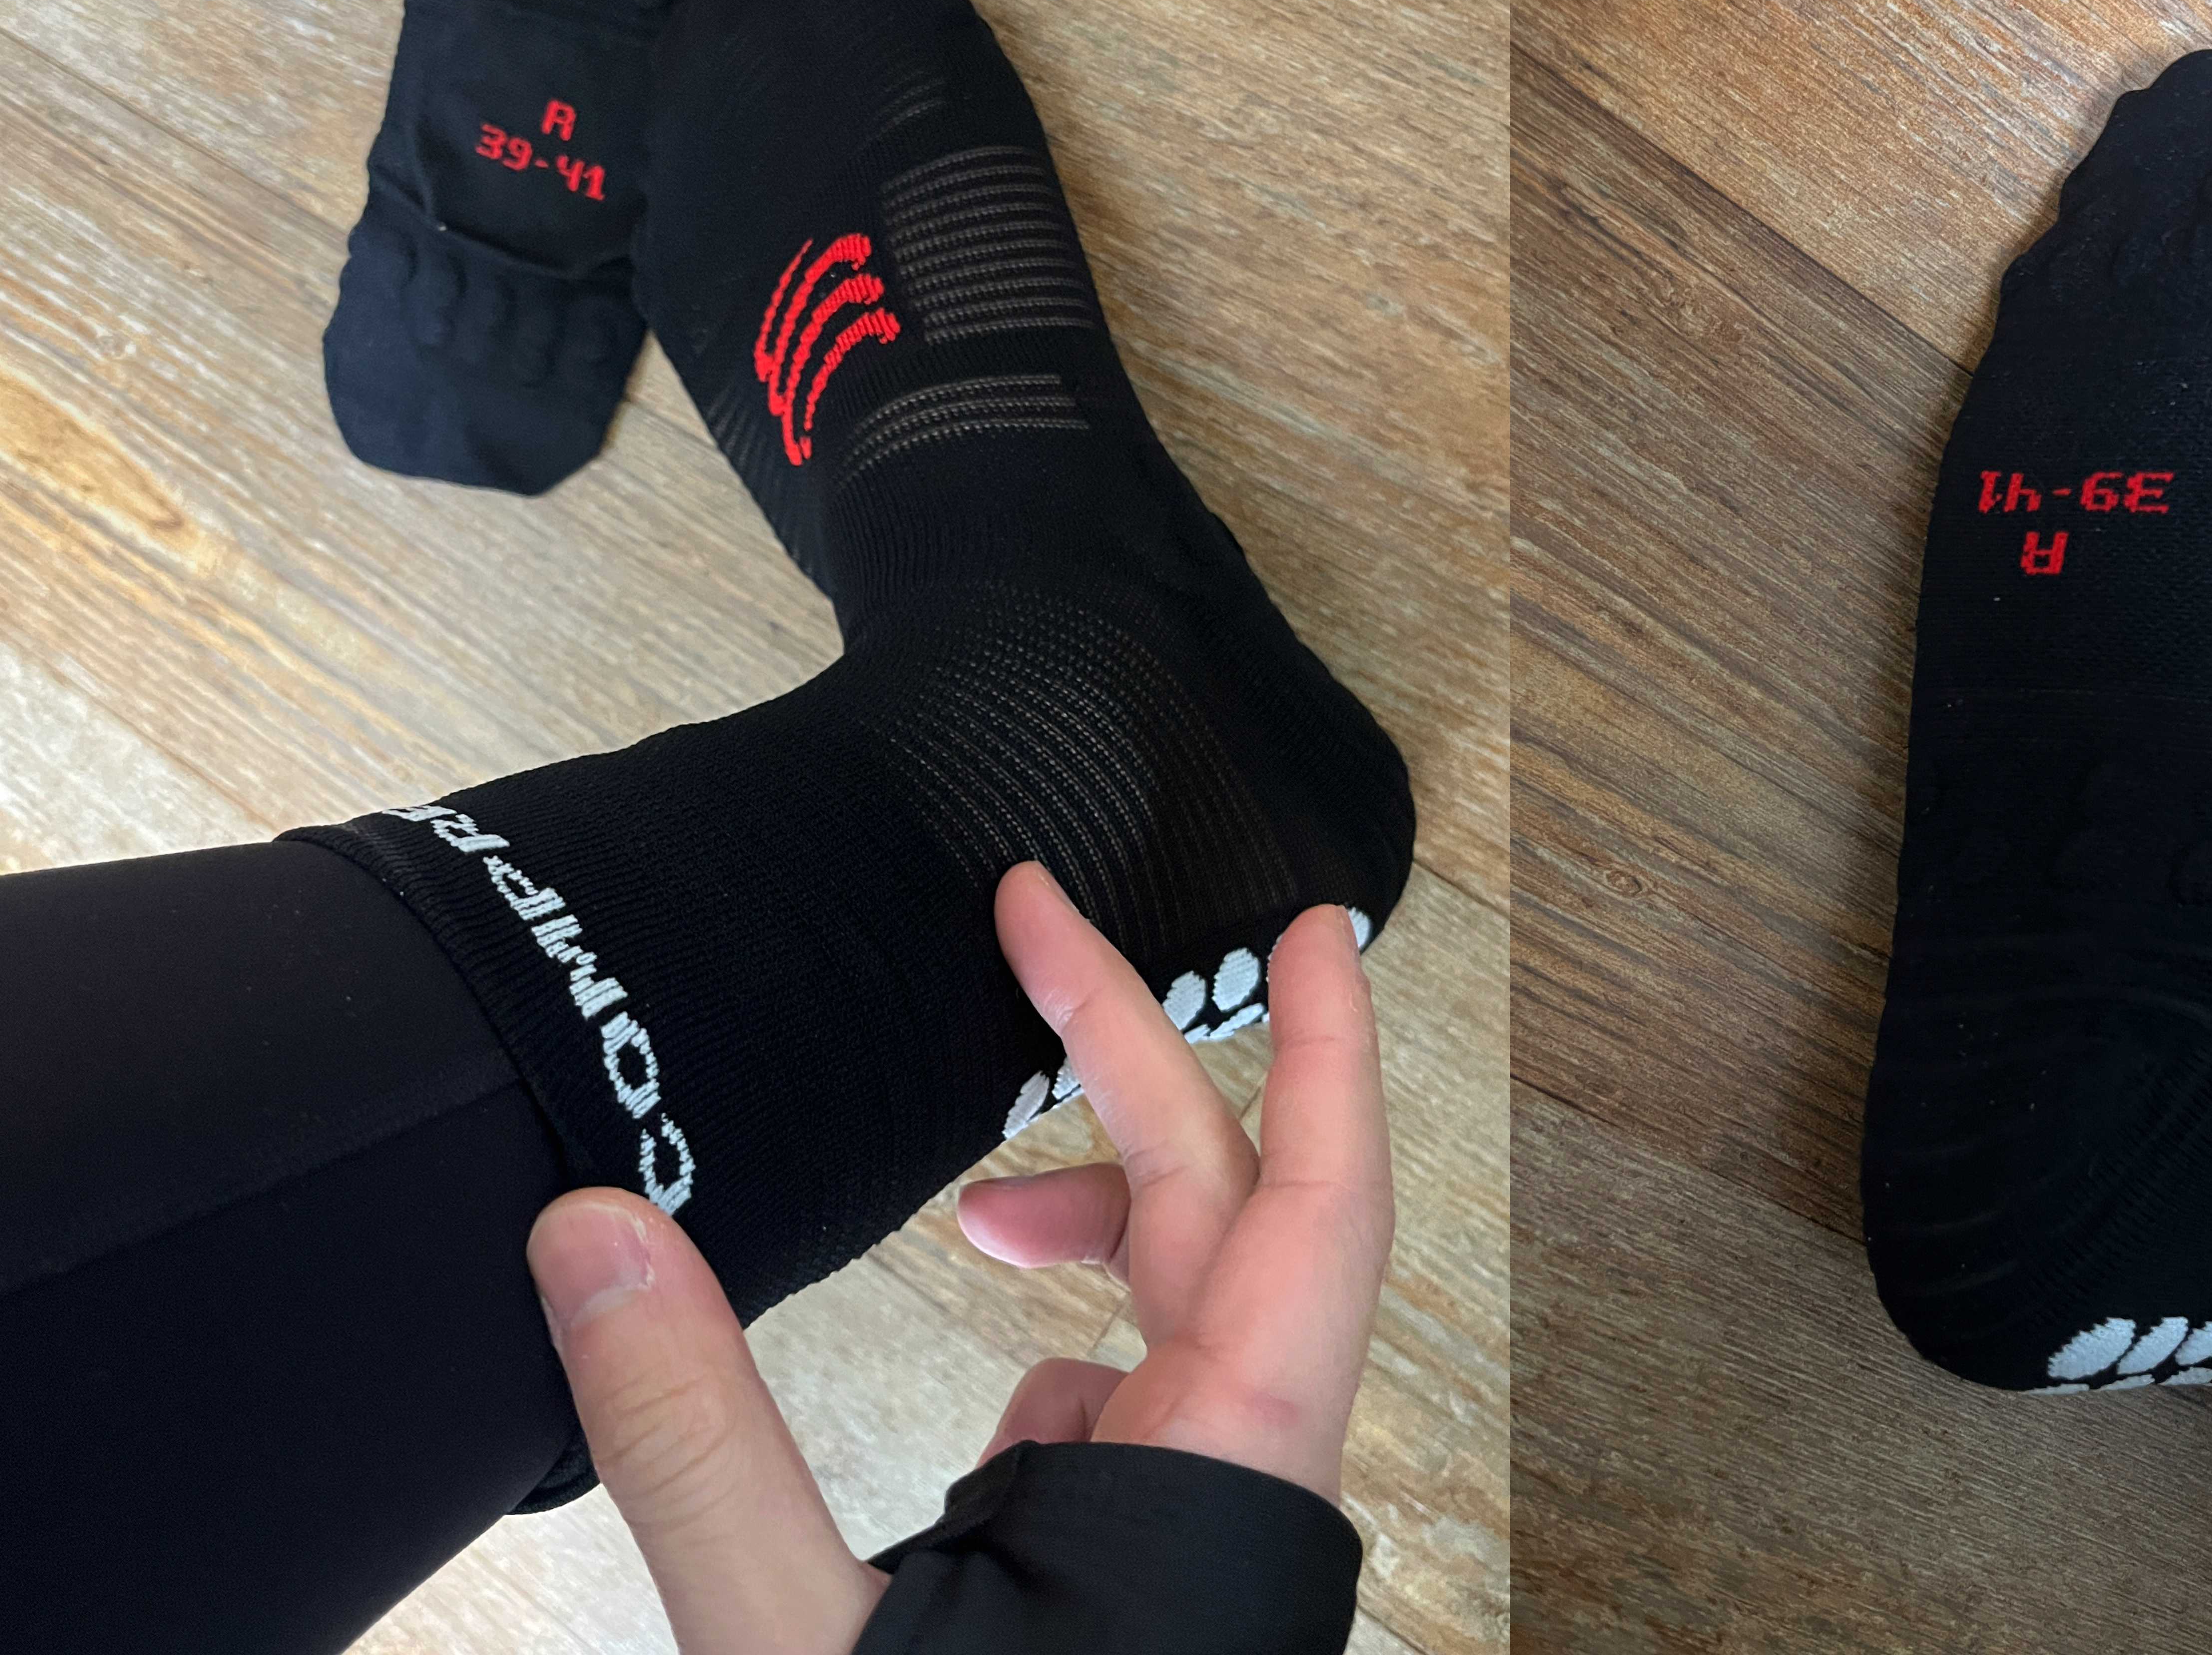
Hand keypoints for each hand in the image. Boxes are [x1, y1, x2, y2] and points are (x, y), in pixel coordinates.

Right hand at [523, 863, 1391, 1652]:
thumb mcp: (809, 1640)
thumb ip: (702, 1446)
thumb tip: (596, 1237)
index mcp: (1217, 1470)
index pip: (1316, 1204)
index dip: (1326, 1047)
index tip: (1318, 918)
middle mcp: (1239, 1482)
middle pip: (1222, 1216)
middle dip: (1128, 1059)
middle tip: (1034, 930)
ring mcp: (1203, 1523)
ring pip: (1183, 1316)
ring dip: (1093, 1224)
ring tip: (979, 1203)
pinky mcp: (1154, 1566)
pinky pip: (1141, 1417)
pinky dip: (1071, 1360)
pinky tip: (1003, 1386)